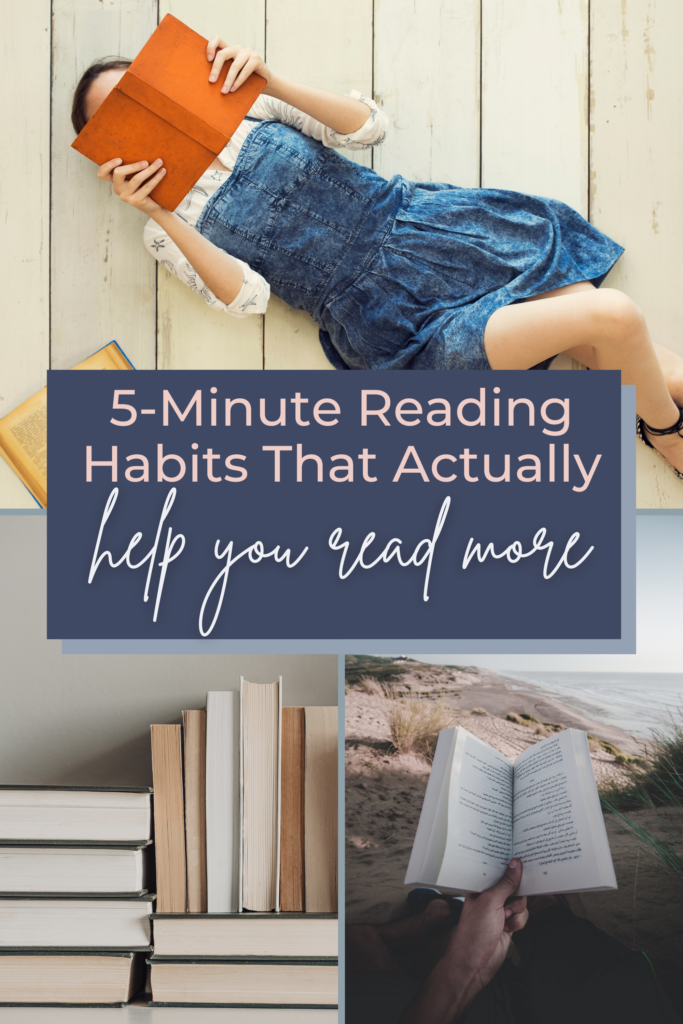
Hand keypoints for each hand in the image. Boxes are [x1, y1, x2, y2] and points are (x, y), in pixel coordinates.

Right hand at [97, 158, 165, 212]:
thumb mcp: (135, 175)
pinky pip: (147, 187)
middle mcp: (118, 189)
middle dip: (132, 166)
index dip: (107, 165)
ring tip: (159, 162)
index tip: (119, 159)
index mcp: (115, 181)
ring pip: (136, 179)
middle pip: (118, 173)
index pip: (102, 174)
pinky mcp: (135, 201)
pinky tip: (163, 171)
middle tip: (146, 162)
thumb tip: (140, 144)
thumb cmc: (144, 187)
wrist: (153, 207)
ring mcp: (126, 196)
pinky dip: (156, 178)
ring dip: (149, 170)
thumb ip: (132, 166)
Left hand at [206, 39, 271, 92]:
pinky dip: (239, 81)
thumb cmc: (246, 79)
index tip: (208, 59)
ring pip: (234, 65)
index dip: (211, 46)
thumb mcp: (233, 74)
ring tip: (224, 91)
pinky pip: (245, 70)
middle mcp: (237, 49)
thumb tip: (209, 82)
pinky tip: (234, 89)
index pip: (218, 40)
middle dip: (216, 68)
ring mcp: (247, 52)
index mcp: (230, 50)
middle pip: (223, 54)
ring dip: (228, 80)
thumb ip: (224, 72)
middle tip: (211, 81)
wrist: (265, 82)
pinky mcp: (256, 59)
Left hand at [448, 859, 527, 994]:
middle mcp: (490, 897)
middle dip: (515, 896)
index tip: (522, 861)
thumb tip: (516, 864)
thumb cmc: (474, 931)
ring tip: (505, 919)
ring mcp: (499, 911)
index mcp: (481, 887)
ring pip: (520, 902)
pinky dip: (518, 922)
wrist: (475, 963)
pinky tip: (508, 929)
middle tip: (508, 904)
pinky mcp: (507, 924)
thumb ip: (506, 883)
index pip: (498, 871)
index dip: (509, 867)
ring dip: (516, 911)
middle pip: (513, 887)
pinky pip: (521, 916)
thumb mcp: (491, 902)